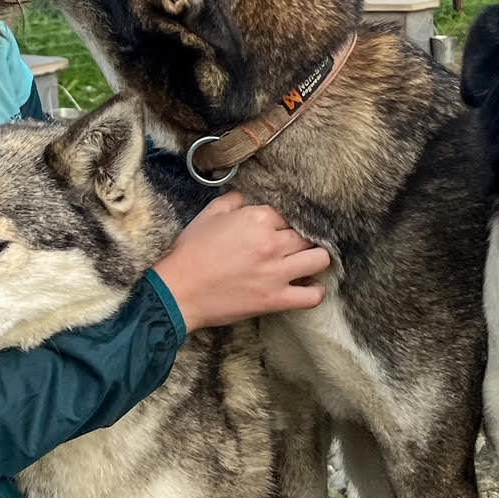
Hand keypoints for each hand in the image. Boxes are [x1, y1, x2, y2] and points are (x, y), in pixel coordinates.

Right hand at [152, 192, 329, 331]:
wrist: (178, 291)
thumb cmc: (191, 252)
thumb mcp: (209, 214)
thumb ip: (236, 200)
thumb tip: (252, 197)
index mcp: (256, 219)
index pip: (289, 212)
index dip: (285, 220)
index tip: (282, 226)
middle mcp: (271, 243)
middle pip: (308, 234)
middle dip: (303, 237)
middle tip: (295, 243)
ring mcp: (276, 273)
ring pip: (320, 260)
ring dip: (317, 258)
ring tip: (307, 260)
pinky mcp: (275, 300)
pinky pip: (312, 296)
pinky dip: (316, 291)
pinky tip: (308, 286)